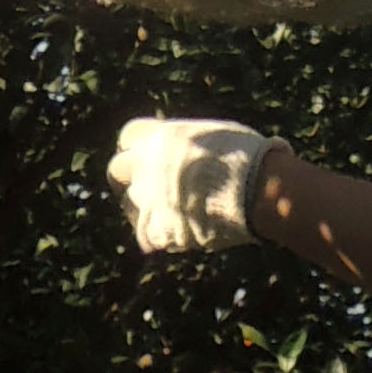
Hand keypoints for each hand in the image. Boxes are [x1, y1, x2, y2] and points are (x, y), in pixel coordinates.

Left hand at [106, 117, 272, 253]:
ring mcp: (148, 199)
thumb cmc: (245, 156)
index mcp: (160, 136)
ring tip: (169, 213)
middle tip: (147, 188)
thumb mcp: (212, 136)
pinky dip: (160, 236)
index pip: (128, 136)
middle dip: (127, 178)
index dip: (138, 146)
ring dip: (144, 208)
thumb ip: (188, 145)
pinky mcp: (158, 230)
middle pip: (117, 170)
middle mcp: (146, 165)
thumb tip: (189, 152)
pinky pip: (147, 235)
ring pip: (130, 205)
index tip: (148, 156)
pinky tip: (179, 233)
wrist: (254, 189)